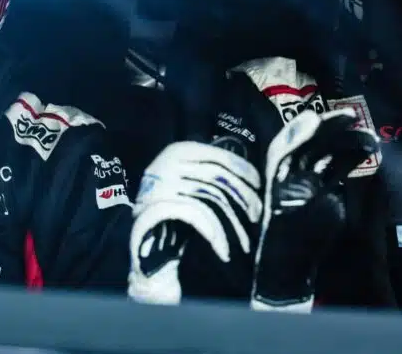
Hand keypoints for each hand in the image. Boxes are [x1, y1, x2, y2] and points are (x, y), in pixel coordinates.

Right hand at [128, 141, 261, 304]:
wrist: (142, 238)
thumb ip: (211, 172)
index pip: (219, 156)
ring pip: (211, 197)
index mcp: (177, 150)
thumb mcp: (190, 182)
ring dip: (232, 222)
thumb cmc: (173, 208)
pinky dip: (214, 234)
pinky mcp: (158, 206)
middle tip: (257, 215)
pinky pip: (198, 217)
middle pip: (218, 176)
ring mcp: (161, 183)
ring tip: (244, 241)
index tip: (259, 186)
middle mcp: (167, 162)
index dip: (244, 170)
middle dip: (244, 196)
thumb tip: (253, 175)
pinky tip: (223, 250)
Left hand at [251, 108, 380, 311]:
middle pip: (319, 142)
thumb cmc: (283, 221)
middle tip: (363, 126)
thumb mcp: (284, 176)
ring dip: (350, 145)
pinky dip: (353, 161)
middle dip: (340, 132)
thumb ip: (294, 144)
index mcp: (280, 162)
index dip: (323, 123)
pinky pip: (338, 172)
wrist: (291, 260)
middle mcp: (294, 169)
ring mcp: (310, 182)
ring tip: (372, 141)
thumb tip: (312, 117)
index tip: (347, 116)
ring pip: (331, 155)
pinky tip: (368, 155)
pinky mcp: (327, 197)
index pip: (302, 134)